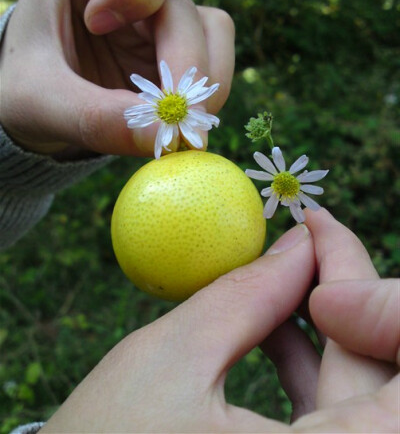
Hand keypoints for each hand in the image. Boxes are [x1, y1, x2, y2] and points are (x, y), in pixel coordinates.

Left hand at [0, 0, 233, 157]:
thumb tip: (164, 136)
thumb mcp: (39, 101)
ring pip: (214, 36)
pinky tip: (172, 127)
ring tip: (171, 128)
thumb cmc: (25, 91)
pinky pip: (215, 71)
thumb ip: (93, 117)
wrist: (36, 116)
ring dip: (204, 86)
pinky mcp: (176, 60)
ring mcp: (159, 25)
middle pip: (186, 8)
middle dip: (182, 68)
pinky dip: (204, 101)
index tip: (98, 26)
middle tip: (169, 122)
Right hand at [39, 210, 398, 432]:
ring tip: (287, 263)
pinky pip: (327, 410)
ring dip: (324, 318)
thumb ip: (248, 297)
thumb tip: (301, 243)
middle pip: (380, 372)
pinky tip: (270, 316)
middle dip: (347, 288)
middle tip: (310, 232)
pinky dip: (303, 355)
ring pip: (356, 388)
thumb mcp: (172, 361)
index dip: (384, 304)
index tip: (323, 239)